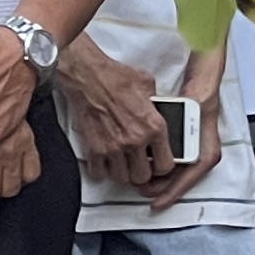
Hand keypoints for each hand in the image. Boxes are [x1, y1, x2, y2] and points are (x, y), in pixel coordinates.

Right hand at [55, 35, 168, 193]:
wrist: (87, 75)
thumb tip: (160, 110)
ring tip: (121, 162)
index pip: (166, 165)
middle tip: (137, 164)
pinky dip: (100, 170)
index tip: (157, 164)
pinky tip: (103, 161)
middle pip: (143, 176)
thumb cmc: (115, 77)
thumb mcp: (148, 85)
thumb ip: (157, 104)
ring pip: (122, 178)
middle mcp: (135, 140)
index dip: (162, 167)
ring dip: (121, 172)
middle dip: (141, 172)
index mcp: (154, 127)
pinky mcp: (94, 148)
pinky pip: (99, 173)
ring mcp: (114, 147)